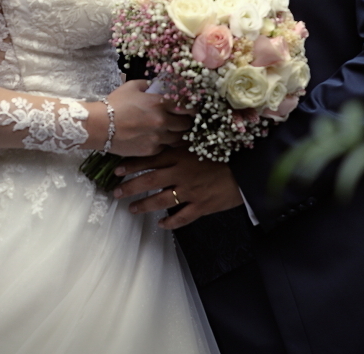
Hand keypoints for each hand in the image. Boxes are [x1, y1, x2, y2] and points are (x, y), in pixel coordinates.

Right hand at [102, 80, 191, 156]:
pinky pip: (165, 147)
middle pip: (186, 124)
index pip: (187, 107)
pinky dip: (164, 143)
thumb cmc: (114, 104)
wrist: (99, 126)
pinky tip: (158, 138)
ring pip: (178, 138)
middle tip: (183, 120)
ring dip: (177, 134)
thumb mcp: (132, 87)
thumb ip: (149, 85)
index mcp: (160, 103)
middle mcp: (162, 121)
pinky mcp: (151, 150)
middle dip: (186, 122)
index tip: (191, 109)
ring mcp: (158, 137)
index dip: (192, 108)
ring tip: (172, 130)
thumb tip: (158, 86)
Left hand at [112, 147, 242, 229]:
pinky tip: (161, 224)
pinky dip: (170, 222)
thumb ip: (181, 142)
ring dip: (144, 205)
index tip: (117, 169)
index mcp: (181, 155)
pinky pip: (182, 217)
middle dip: (130, 186)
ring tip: (132, 209)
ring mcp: (191, 191)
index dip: (132, 165)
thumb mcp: (201, 142)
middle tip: (116, 192)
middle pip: (150, 180)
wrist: (247, 170)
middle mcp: (182, 173)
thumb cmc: (225, 153)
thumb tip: (163, 138)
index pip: (151, 159)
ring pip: (161, 200)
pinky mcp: (202, 206)